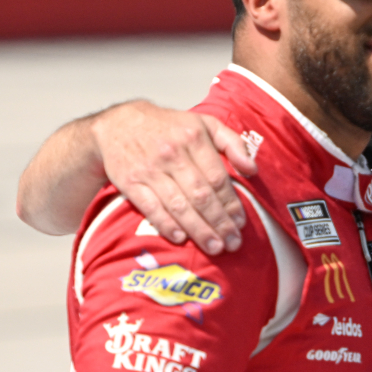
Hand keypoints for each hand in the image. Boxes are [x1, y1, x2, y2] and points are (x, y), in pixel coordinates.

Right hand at [92, 101, 258, 253]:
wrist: (119, 123)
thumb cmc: (170, 127)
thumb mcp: (206, 124)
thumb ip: (233, 143)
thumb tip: (253, 169)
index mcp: (194, 139)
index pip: (217, 178)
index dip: (231, 203)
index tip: (241, 222)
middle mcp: (173, 155)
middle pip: (200, 195)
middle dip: (219, 222)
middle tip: (233, 243)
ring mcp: (150, 170)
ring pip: (178, 205)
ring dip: (198, 229)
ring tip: (214, 247)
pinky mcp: (130, 182)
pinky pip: (150, 208)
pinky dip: (166, 225)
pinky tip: (181, 238)